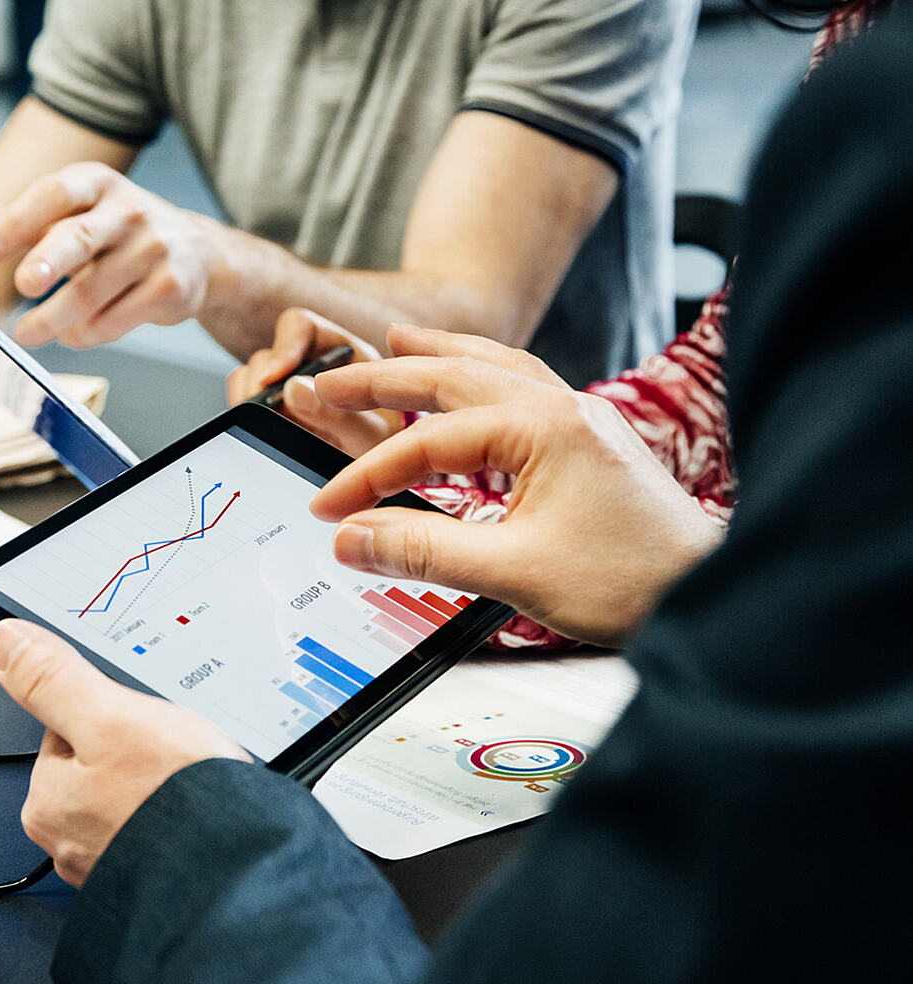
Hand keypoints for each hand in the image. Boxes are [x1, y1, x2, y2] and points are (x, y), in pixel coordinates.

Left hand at [0, 162, 226, 348]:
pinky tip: (73, 334)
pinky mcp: (171, 287)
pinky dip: (88, 333)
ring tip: (28, 334)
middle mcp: (128, 210)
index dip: (16, 221)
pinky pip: (118, 319)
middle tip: (23, 285)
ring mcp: (154, 249)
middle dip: (48, 262)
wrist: (195, 254)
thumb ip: (12, 221)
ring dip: (54, 319)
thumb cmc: (115, 232)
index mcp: (96, 183)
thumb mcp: (68, 215)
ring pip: (94, 291)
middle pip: (79, 238)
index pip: (53, 195)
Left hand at [0, 619, 250, 886]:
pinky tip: (202, 810)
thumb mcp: (112, 717)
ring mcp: (113, 862)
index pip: (66, 729)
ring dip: (162, 785)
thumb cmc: (175, 803)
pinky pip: (161, 827)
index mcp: (47, 802)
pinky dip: (180, 816)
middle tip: (173, 753)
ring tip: (193, 782)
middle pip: (101, 763)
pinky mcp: (153, 873)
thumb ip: (55, 679)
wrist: (241, 870)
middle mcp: (70, 841)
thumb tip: (6, 642)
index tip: (138, 720)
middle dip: (138, 752)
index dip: (110, 713)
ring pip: (134, 795)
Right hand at [227, 309, 400, 456]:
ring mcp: (286, 388)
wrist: (379, 475)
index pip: (301, 328)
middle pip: (267, 357)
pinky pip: (244, 405)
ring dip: (251, 405)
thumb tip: (292, 389)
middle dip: (259, 387)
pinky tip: (263, 438)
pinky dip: (247, 419)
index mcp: (341, 353)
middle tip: (262, 418)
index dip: (283, 347)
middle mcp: (309, 365)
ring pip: (249, 379)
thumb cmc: (385, 446)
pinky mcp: (271, 412)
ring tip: (265, 431)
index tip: (272, 378)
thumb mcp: (372, 435)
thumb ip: (340, 415)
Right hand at [308, 327, 722, 645]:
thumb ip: (423, 550)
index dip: (367, 476)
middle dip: (385, 375)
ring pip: (495, 365)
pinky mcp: (590, 439)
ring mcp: (581, 419)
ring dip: (439, 352)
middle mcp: (563, 408)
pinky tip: (472, 379)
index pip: (429, 443)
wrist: (707, 593)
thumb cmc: (630, 582)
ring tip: (396, 339)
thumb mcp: (514, 571)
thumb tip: (351, 539)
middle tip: (329, 379)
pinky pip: (524, 384)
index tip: (327, 509)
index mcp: (544, 428)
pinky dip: (483, 371)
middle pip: (455, 373)